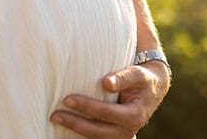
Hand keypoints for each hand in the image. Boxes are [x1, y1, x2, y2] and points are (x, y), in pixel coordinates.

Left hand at [49, 61, 170, 137]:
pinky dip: (80, 135)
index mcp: (134, 115)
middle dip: (74, 123)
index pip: (106, 113)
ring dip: (74, 131)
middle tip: (54, 114)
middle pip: (97, 131)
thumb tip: (106, 83)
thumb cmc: (142, 79)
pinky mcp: (114, 136)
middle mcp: (128, 130)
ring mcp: (121, 136)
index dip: (86, 106)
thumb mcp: (137, 74)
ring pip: (94, 138)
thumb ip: (123, 77)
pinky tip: (64, 129)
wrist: (152, 90)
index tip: (67, 99)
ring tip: (56, 120)